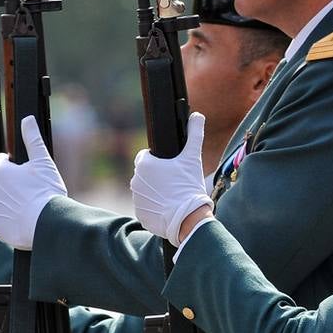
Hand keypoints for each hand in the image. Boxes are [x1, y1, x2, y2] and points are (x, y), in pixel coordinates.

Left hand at [0, 116, 67, 249]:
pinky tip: (20, 220)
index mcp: (2, 171)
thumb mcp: (43, 163)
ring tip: (24, 207)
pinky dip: (7, 220)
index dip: (10, 165)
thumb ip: (33, 140)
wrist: (45, 224)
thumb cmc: (46, 192)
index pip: (0, 162)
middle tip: (23, 190)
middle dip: (7, 184)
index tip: (18, 170)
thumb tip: (27, 119)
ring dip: (7, 202)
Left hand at [131, 112, 212, 245]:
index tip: (170, 167)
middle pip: (145, 174)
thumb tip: (197, 116)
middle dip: (156, 176)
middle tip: (174, 181)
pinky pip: (146, 207)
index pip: (146, 156)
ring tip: (172, 195)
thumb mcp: (193, 157)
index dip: (159, 160)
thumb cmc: (188, 185)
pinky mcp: (140, 213)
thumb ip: (194, 134)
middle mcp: (135, 180)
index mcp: (144, 164)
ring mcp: (136, 198)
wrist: (187, 217)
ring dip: (155, 191)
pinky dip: (155, 207)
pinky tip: (168, 207)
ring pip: (145, 190)